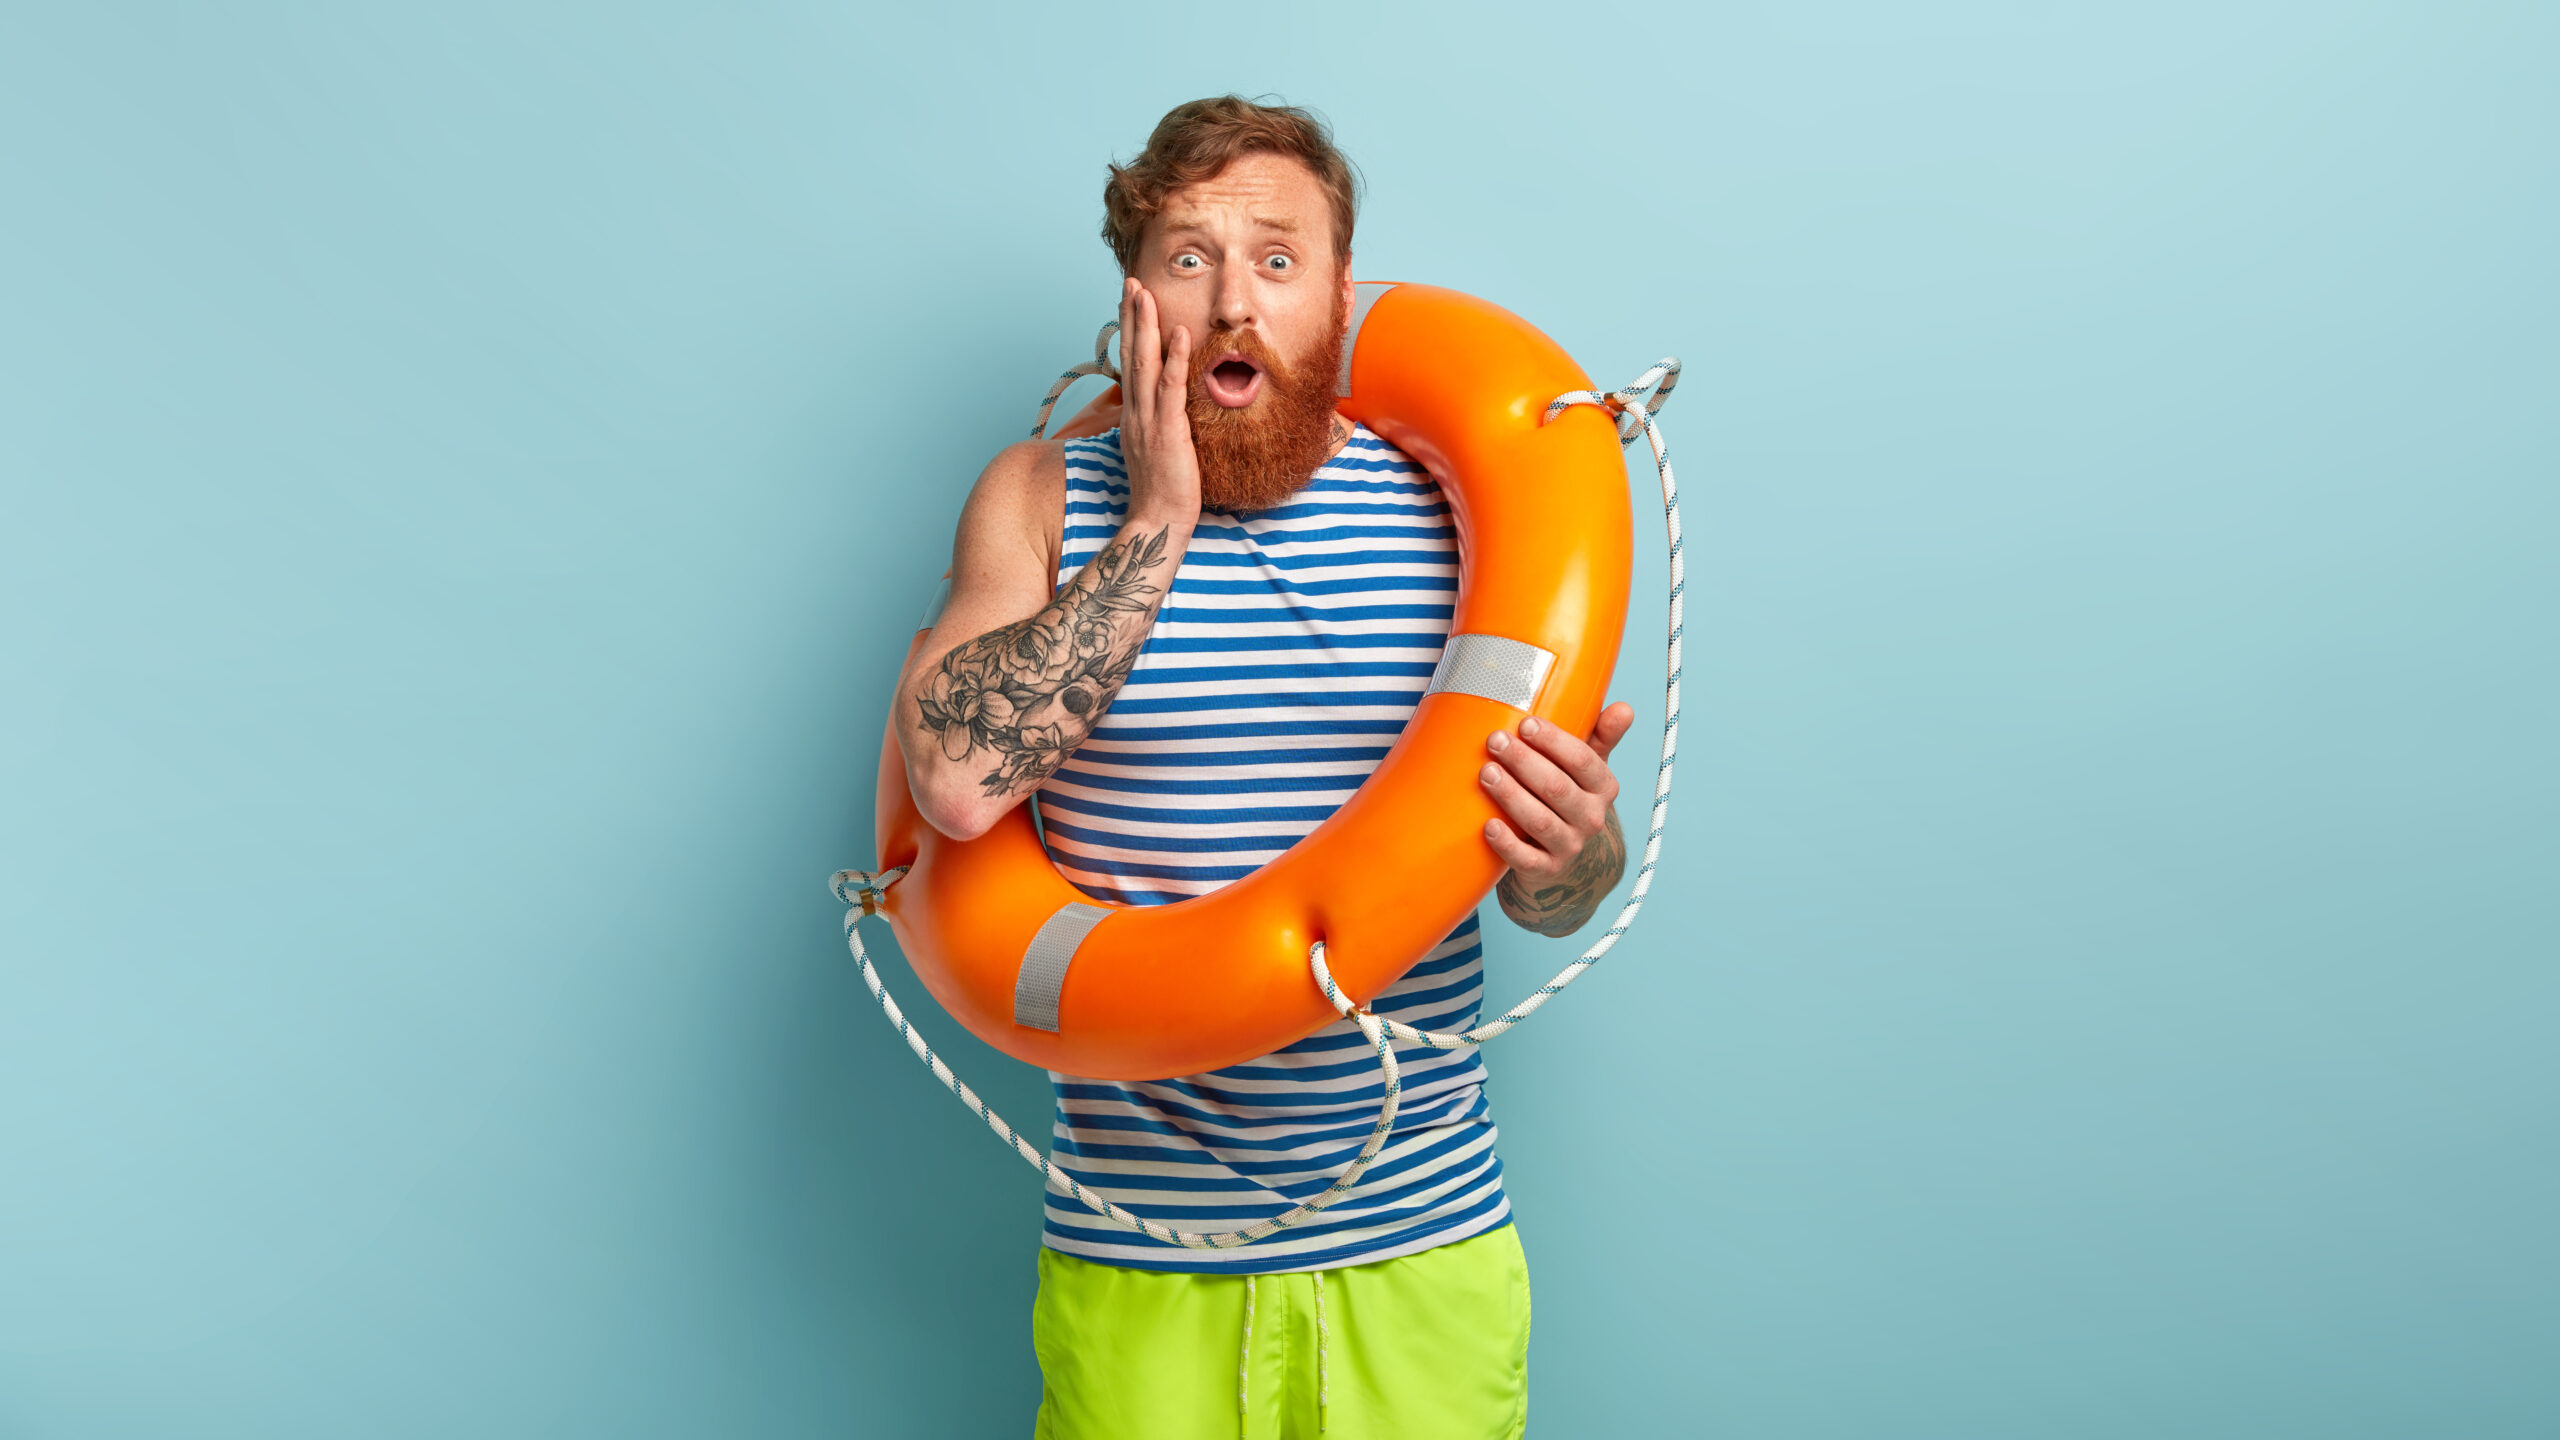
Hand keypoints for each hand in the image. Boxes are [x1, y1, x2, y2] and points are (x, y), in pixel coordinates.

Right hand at [1117, 277, 1200, 528]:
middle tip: (1131, 282)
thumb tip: (1168, 409)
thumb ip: (1159, 424)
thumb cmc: (1162, 492)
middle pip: (1130, 354)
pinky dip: (1174, 359)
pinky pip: (1170, 389)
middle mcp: (1135, 413)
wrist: (1157, 522)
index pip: (1129, 364)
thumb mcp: (1156, 450)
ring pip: (1144, 363)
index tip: (1130, 301)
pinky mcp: (1167, 432)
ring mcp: (1148, 421)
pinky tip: (1180, 333)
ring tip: (1145, 293)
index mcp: (1133, 416)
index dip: (1129, 330)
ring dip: (1145, 326)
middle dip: (1130, 315)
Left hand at [1483, 702, 1636, 937]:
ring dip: (1511, 796)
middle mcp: (1591, 818)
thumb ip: (1602, 737)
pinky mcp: (1546, 871)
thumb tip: (1625, 708)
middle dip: (1524, 762)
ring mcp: (1570, 847)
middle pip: (1557, 788)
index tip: (1526, 724)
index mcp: (1603, 788)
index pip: (1583, 761)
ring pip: (1540, 821)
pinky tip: (1488, 826)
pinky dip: (1507, 844)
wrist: (1568, 861)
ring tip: (1485, 773)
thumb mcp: (1587, 770)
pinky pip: (1526, 860)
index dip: (1554, 742)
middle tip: (1495, 741)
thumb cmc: (1570, 799)